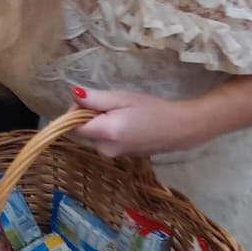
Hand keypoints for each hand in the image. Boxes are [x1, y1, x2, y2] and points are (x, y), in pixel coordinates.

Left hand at [68, 87, 200, 158]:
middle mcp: (104, 150)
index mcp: (104, 134)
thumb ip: (94, 99)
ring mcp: (113, 156)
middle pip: (83, 131)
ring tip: (124, 113)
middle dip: (90, 116)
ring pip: (94, 136)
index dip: (75, 112)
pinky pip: (106, 141)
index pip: (72, 127)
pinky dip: (110, 130)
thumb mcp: (122, 98)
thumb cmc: (152, 109)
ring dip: (101, 123)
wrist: (180, 129)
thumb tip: (73, 94)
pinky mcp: (121, 156)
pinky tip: (129, 123)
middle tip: (112, 104)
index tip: (91, 101)